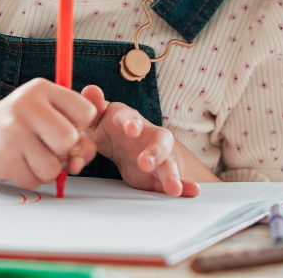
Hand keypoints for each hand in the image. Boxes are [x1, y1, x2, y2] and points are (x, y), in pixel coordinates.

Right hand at [0, 78, 98, 189]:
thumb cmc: (21, 122)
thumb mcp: (48, 109)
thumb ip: (77, 126)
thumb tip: (86, 152)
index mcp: (41, 88)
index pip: (85, 113)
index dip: (80, 126)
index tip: (63, 125)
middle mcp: (25, 105)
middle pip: (68, 140)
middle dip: (64, 151)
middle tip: (51, 147)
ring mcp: (12, 132)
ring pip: (52, 167)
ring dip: (48, 169)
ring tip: (34, 157)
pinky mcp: (3, 159)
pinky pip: (34, 181)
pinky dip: (31, 178)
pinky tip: (20, 163)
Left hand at [80, 85, 199, 197]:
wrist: (122, 145)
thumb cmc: (109, 127)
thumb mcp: (97, 117)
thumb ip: (94, 107)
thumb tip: (90, 90)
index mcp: (128, 119)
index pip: (130, 117)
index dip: (132, 122)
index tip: (132, 129)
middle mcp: (147, 136)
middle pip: (159, 141)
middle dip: (155, 152)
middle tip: (146, 164)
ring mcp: (156, 156)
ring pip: (167, 164)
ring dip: (172, 175)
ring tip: (174, 188)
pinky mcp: (158, 175)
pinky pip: (171, 181)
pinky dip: (184, 187)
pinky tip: (192, 192)